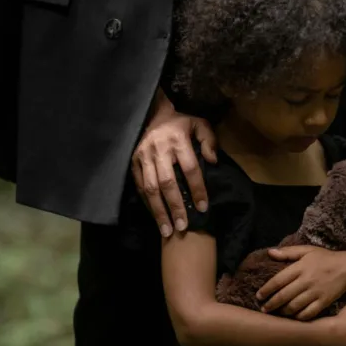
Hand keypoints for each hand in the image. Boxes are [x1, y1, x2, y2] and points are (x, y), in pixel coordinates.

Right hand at [132, 93, 217, 237]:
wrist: (152, 114)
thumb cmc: (180, 123)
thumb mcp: (200, 124)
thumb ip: (209, 140)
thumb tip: (212, 161)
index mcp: (178, 140)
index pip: (190, 169)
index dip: (197, 189)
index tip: (203, 207)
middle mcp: (159, 150)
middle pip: (168, 183)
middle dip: (175, 207)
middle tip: (183, 226)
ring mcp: (143, 157)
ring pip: (150, 188)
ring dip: (159, 211)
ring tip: (167, 231)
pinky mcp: (133, 162)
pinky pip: (139, 186)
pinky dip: (147, 203)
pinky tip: (155, 217)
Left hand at [258, 246, 345, 319]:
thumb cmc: (325, 258)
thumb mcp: (307, 250)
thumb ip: (288, 252)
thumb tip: (270, 252)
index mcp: (300, 267)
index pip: (278, 280)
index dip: (266, 290)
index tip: (258, 296)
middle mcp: (306, 281)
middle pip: (283, 296)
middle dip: (271, 304)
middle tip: (264, 309)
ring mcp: (315, 292)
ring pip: (294, 306)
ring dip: (283, 312)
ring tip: (277, 313)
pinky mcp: (323, 302)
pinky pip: (308, 313)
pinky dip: (298, 317)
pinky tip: (293, 317)